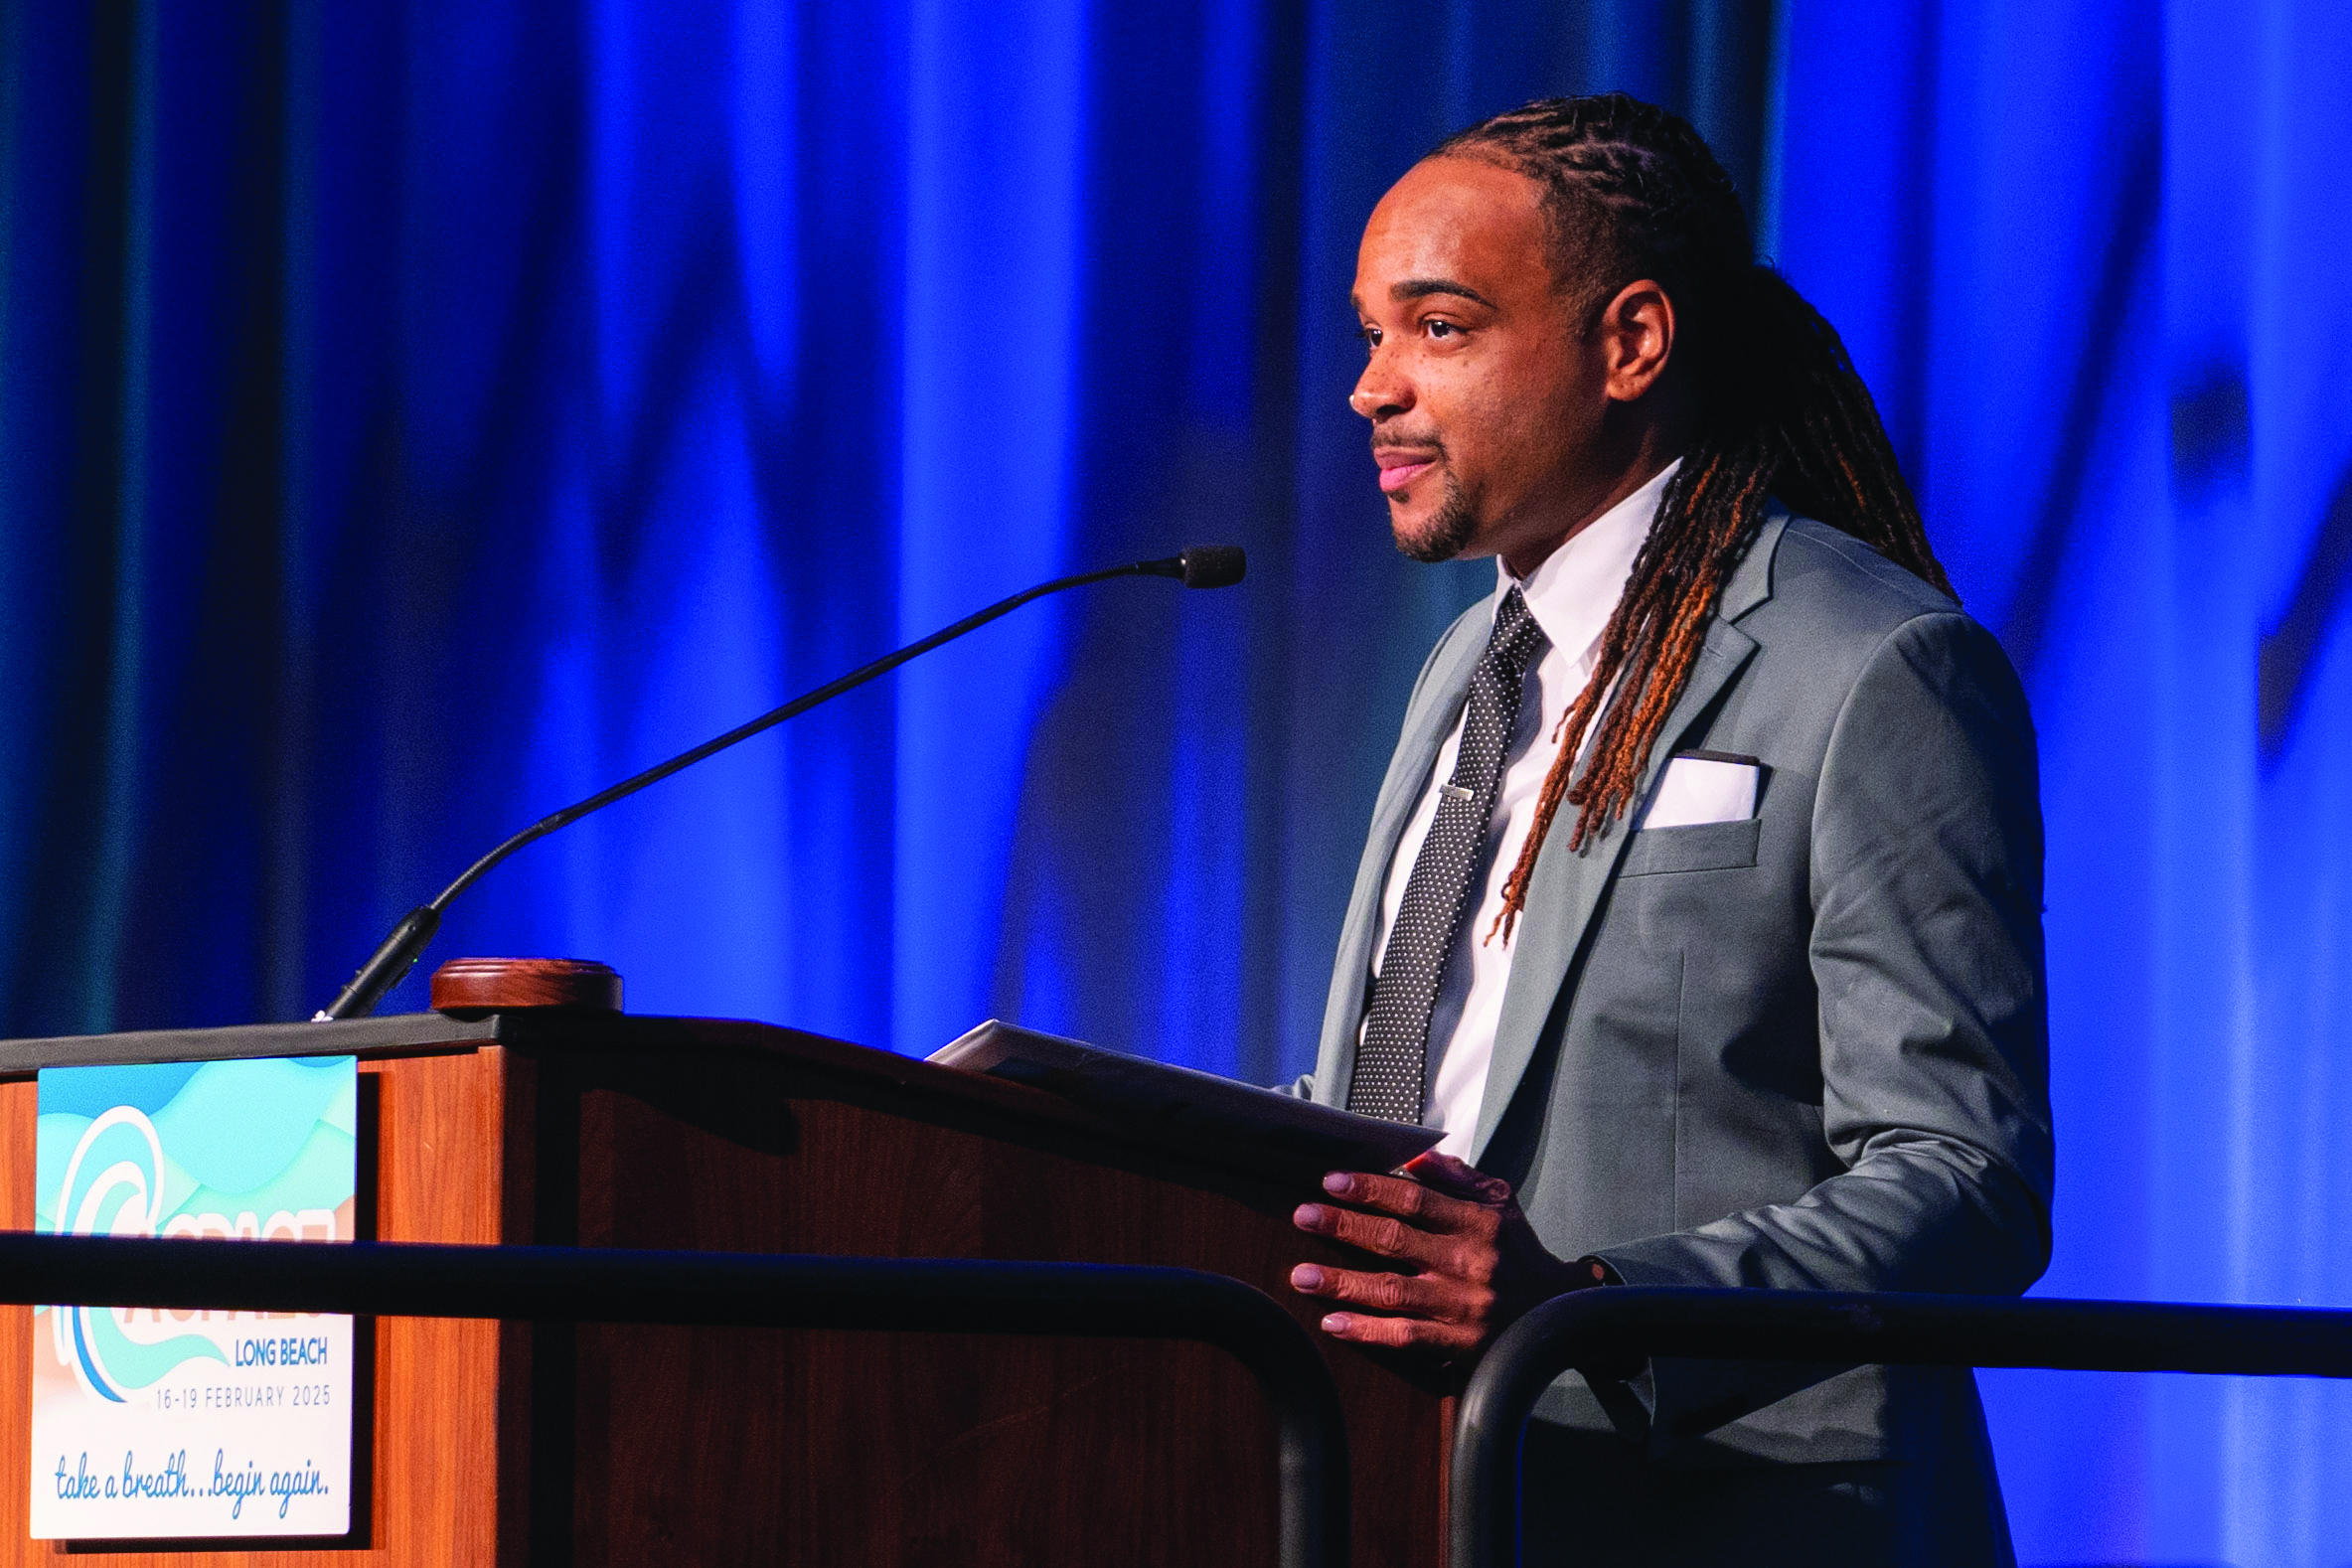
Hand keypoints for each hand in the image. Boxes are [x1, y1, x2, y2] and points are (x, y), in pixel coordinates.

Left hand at [1288, 1150, 1603, 1357]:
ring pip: (1394, 1291)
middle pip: (1396, 1241)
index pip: (1415, 1199)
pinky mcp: (1460, 1344)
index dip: (1370, 1189)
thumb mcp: (1500, 1204)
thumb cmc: (1518, 1252)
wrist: (1558, 1314)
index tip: (1331, 1182)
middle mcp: (1469, 1262)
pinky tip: (1333, 1323)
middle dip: (1344, 1228)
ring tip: (1301, 1276)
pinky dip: (1368, 1331)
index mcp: (1478, 1222)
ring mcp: (1463, 1306)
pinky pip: (1407, 1337)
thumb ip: (1458, 1178)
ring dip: (1343, 1283)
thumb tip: (1414, 1156)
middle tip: (1302, 1216)